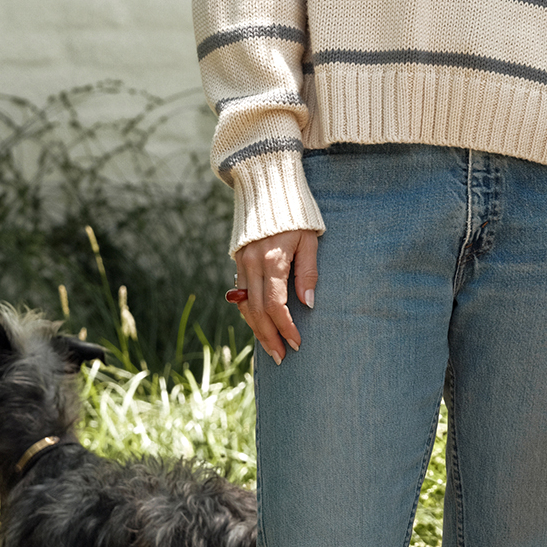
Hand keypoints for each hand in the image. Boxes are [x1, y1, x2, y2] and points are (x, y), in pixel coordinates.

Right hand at [228, 229, 318, 362]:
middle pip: (257, 311)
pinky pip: (240, 295)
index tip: (297, 342)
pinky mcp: (237, 262)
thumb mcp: (309, 241)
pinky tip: (259, 326)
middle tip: (281, 357)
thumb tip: (308, 303)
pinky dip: (248, 314)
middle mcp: (252, 264)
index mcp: (272, 259)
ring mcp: (241, 263)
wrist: (267, 188)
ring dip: (257, 330)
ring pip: (245, 306)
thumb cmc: (297, 216)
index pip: (275, 305)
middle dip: (269, 337)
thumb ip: (308, 272)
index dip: (285, 327)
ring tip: (271, 349)